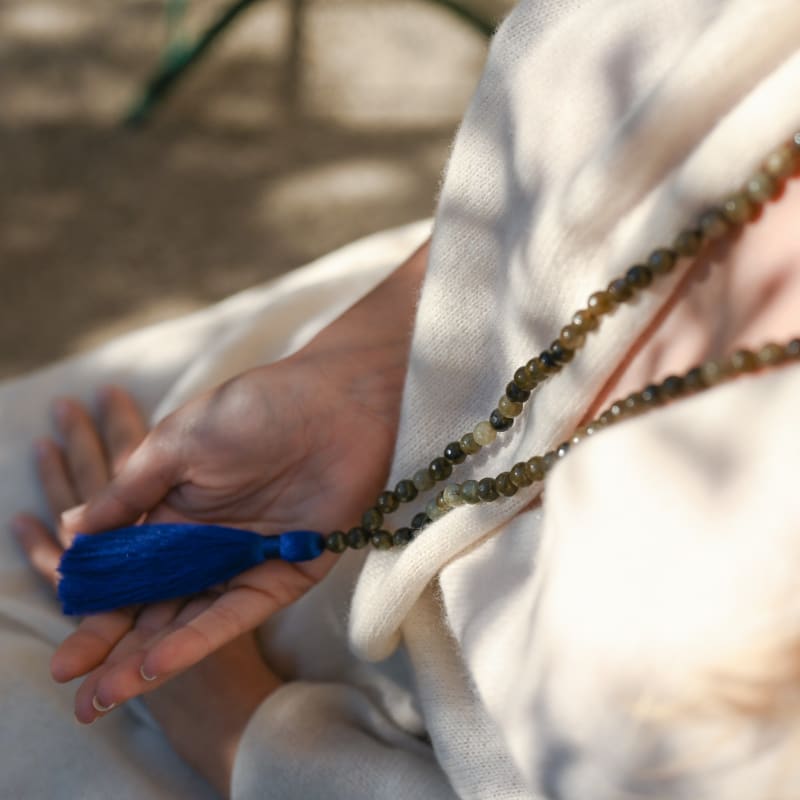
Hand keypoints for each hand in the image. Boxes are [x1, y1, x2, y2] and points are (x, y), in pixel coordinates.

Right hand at [52, 240, 428, 718]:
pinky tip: (158, 662)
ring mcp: (248, 558)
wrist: (340, 400)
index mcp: (177, 510)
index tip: (64, 656)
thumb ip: (129, 491)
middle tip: (76, 696)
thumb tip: (71, 529)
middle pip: (156, 605)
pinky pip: (240, 610)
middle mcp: (210, 541)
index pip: (129, 573)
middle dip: (115, 650)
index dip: (96, 612)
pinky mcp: (289, 570)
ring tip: (105, 697)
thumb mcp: (177, 443)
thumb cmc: (257, 408)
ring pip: (192, 617)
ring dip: (150, 657)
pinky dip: (200, 636)